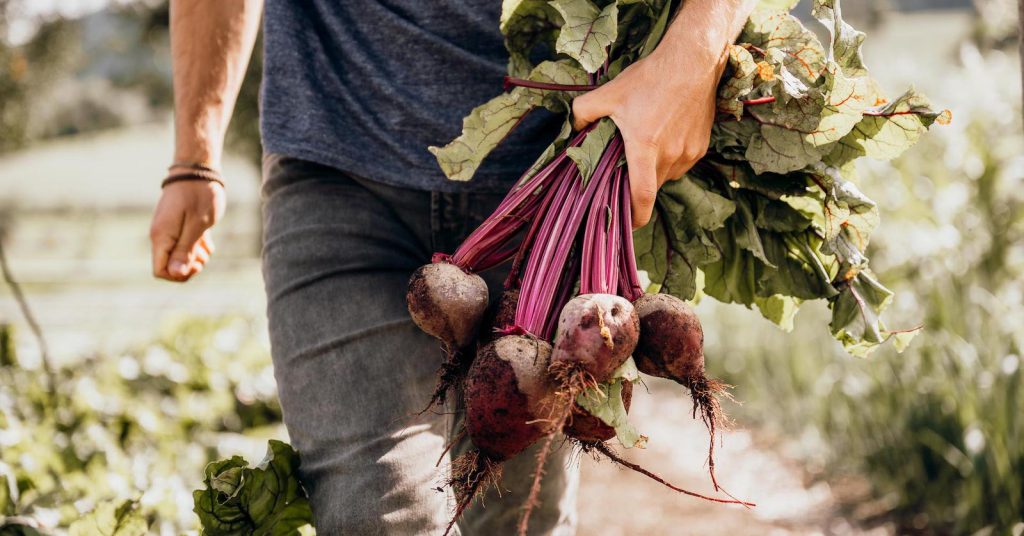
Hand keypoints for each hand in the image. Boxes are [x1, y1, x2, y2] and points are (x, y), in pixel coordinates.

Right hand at [149, 179, 224, 281]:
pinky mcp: (177, 226)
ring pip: (179, 258)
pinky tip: (206, 240)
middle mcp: (160, 236)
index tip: (196, 263)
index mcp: (162, 237)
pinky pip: (184, 246)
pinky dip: (196, 247)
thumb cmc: (200, 196)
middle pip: (170, 268)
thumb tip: (175, 274)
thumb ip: (185, 250)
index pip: (160, 272)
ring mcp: (168, 231)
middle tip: (203, 255)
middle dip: (189, 267)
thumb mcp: (197, 226)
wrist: (198, 170)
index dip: (178, 275)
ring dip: (195, 257)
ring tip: (206, 244)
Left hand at [572, 4, 736, 228]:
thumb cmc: (651, 77)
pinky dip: (669, 159)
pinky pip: (681, 164)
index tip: (627, 225)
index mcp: (645, 147)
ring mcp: (689, 153)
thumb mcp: (609, 92)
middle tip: (624, 171)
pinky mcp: (701, 147)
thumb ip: (584, 112)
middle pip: (651, 186)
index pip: (642, 196)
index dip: (635, 217)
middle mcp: (670, 155)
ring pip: (667, 175)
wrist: (694, 62)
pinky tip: (663, 137)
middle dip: (637, 185)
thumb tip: (574, 126)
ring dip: (654, 170)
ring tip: (645, 146)